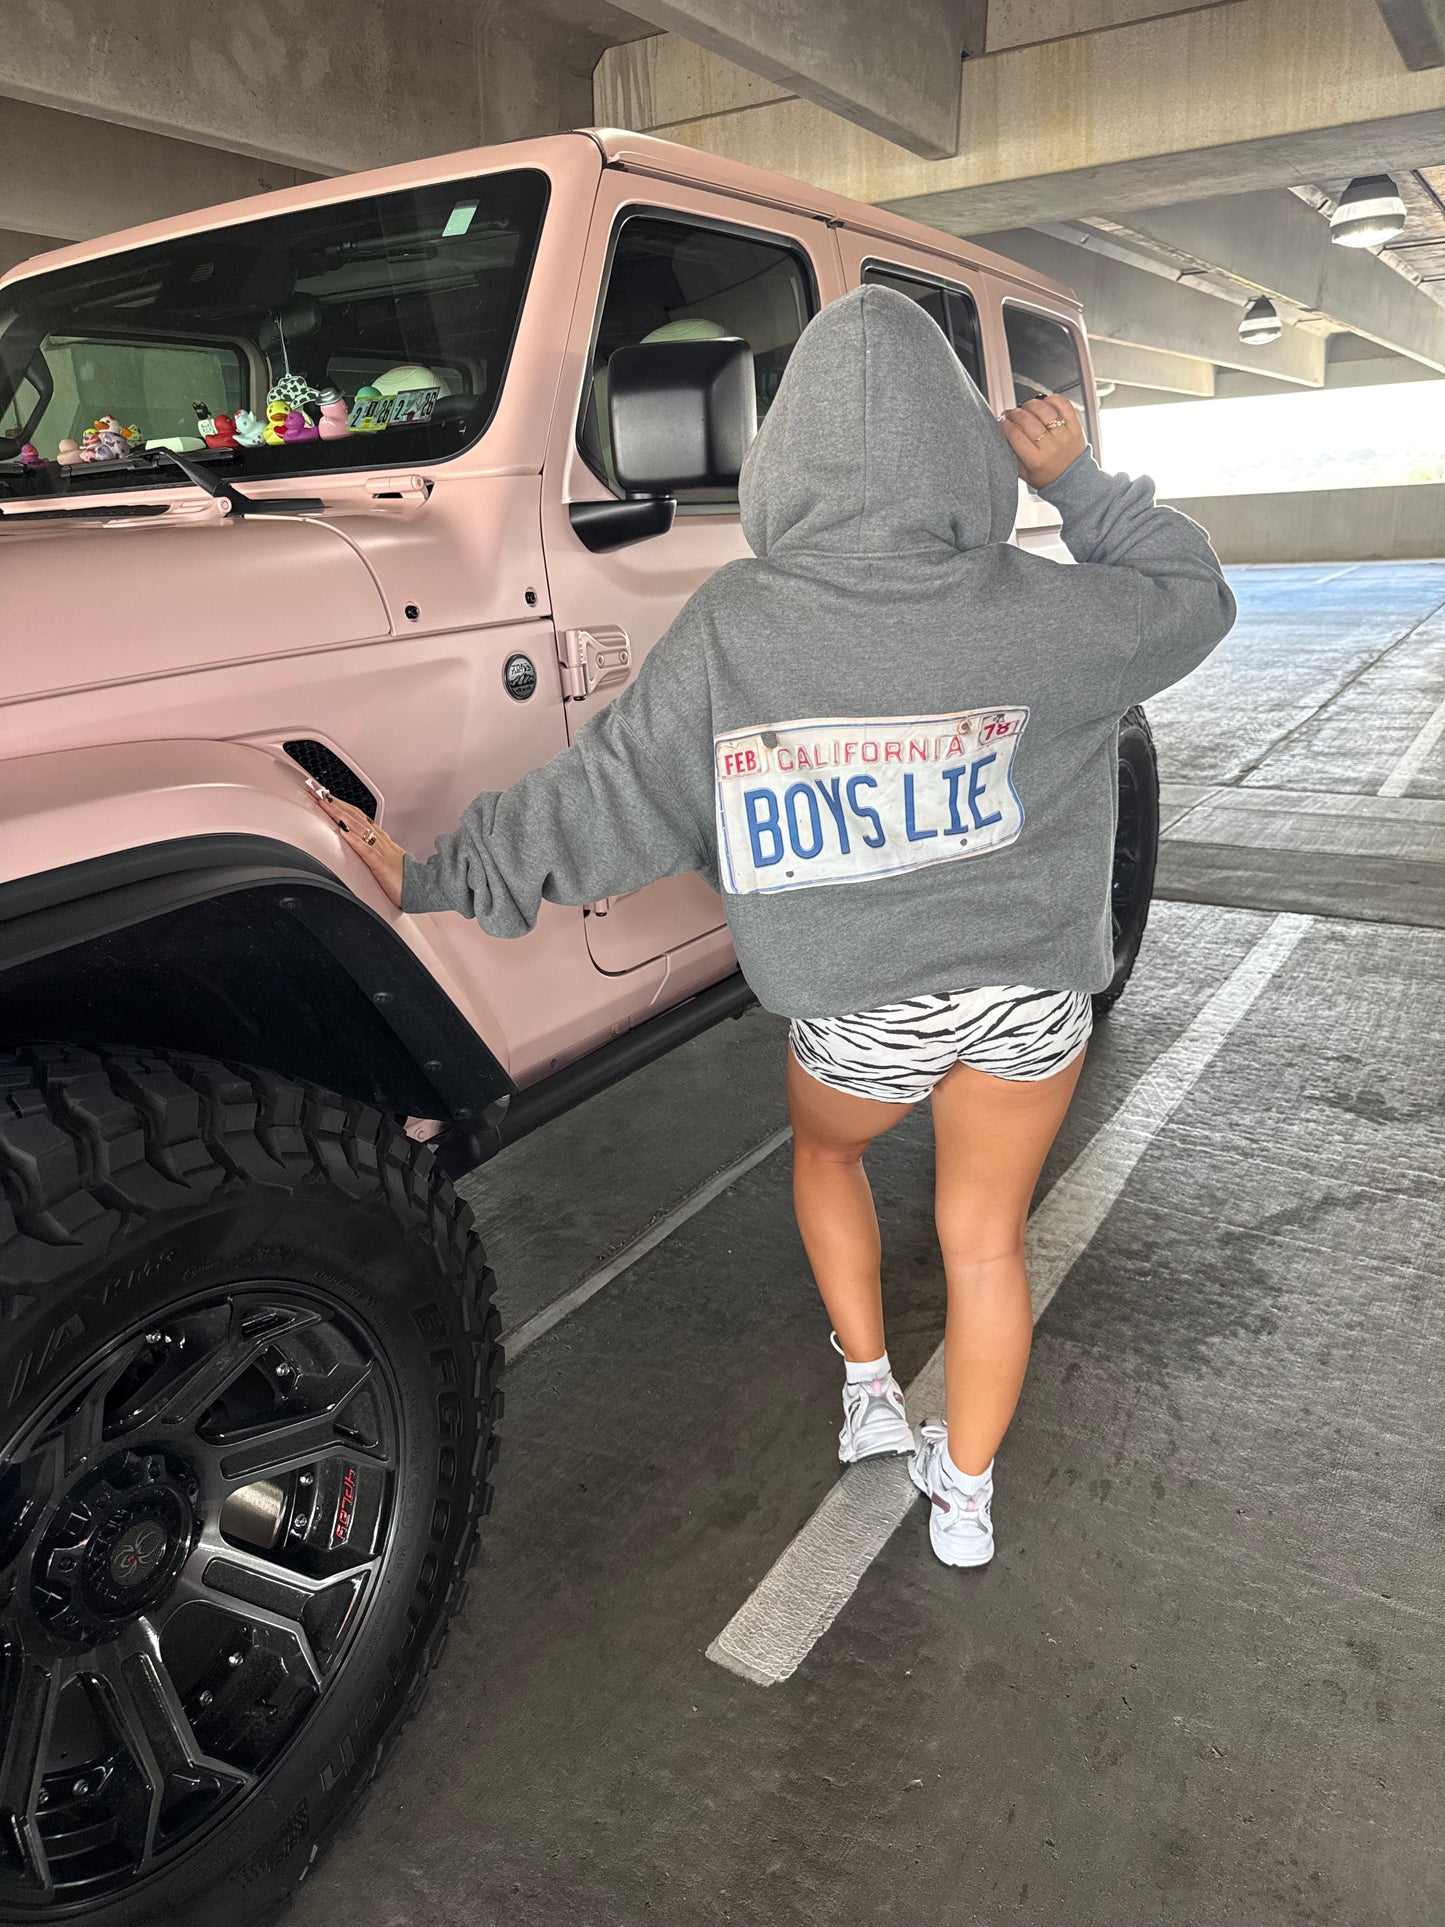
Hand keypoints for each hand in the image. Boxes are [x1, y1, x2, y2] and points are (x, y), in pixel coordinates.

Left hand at [308, 780, 407, 907]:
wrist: (425, 889)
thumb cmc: (405, 879)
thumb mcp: (385, 862)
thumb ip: (372, 853)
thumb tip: (358, 847)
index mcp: (380, 840)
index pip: (357, 816)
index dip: (340, 804)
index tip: (325, 794)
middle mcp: (379, 840)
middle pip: (354, 816)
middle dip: (334, 802)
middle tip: (317, 789)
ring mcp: (380, 851)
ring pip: (357, 827)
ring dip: (339, 814)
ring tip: (324, 803)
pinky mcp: (380, 865)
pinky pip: (365, 849)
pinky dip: (354, 839)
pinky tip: (342, 830)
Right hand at [1000, 394, 1087, 489]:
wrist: (1072, 480)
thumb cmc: (1048, 476)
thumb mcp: (1025, 474)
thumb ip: (1013, 456)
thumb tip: (1003, 435)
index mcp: (1037, 461)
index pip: (1015, 436)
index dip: (1005, 425)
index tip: (1002, 421)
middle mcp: (1051, 447)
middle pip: (1027, 421)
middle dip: (1015, 413)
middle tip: (1011, 413)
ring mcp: (1064, 436)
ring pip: (1044, 411)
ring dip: (1031, 405)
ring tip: (1026, 407)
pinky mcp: (1075, 427)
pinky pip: (1064, 406)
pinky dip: (1053, 399)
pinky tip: (1045, 402)